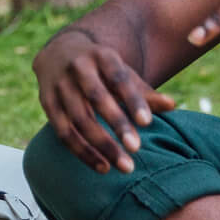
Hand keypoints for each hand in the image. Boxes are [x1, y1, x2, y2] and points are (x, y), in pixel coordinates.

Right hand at [32, 30, 175, 175]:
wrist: (58, 53)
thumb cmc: (100, 69)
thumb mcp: (121, 72)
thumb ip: (144, 92)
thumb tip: (173, 106)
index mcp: (101, 56)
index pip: (118, 78)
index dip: (133, 100)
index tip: (147, 123)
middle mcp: (78, 67)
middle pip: (97, 98)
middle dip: (117, 124)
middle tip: (136, 149)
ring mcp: (59, 85)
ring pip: (79, 119)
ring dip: (101, 145)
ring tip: (125, 166)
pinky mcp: (47, 102)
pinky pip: (63, 132)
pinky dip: (82, 152)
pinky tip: (102, 166)